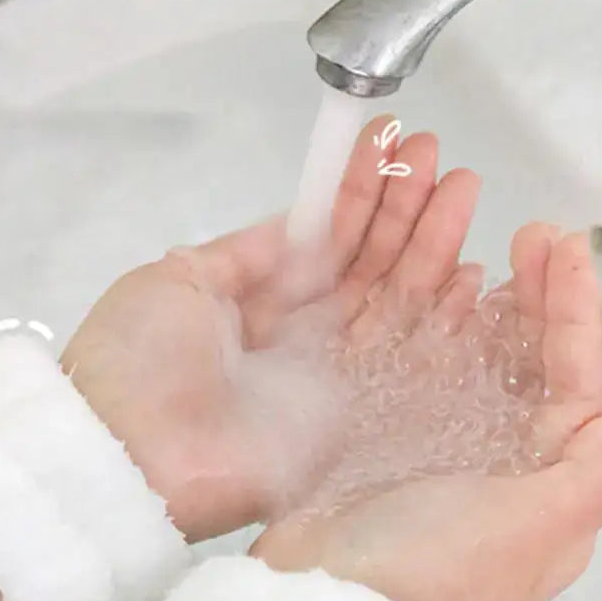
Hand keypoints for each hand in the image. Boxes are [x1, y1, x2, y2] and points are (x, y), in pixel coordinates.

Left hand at [61, 118, 475, 541]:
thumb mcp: (177, 281)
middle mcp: (299, 338)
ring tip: (463, 188)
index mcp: (256, 304)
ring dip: (429, 246)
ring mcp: (330, 379)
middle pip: (364, 268)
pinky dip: (441, 319)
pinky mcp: (354, 422)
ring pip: (391, 304)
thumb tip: (299, 222)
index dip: (356, 196)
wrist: (132, 455)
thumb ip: (245, 253)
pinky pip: (406, 364)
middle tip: (437, 156)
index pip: (322, 244)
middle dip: (401, 210)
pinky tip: (469, 271)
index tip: (388, 145)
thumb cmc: (139, 359)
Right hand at [253, 227, 601, 600]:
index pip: (579, 389)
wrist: (322, 600)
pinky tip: (434, 306)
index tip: (562, 253)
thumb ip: (591, 479)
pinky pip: (426, 380)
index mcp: (547, 494)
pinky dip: (435, 338)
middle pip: (535, 372)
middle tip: (531, 239)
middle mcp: (503, 475)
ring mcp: (444, 462)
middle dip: (540, 303)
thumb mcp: (528, 532)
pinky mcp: (392, 452)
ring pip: (481, 369)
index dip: (575, 316)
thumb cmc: (422, 574)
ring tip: (489, 259)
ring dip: (491, 310)